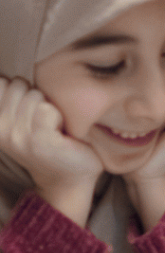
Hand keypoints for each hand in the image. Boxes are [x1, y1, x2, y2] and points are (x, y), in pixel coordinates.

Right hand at [0, 76, 102, 225]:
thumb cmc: (51, 140)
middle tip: (44, 119)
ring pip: (33, 95)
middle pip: (17, 85)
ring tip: (53, 125)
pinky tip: (61, 131)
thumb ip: (13, 97)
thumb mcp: (23, 119)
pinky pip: (46, 109)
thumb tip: (8, 75)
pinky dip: (59, 115)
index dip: (21, 88)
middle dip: (35, 95)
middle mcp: (0, 130)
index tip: (28, 109)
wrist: (70, 177)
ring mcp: (17, 137)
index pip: (1, 82)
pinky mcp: (38, 141)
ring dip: (49, 106)